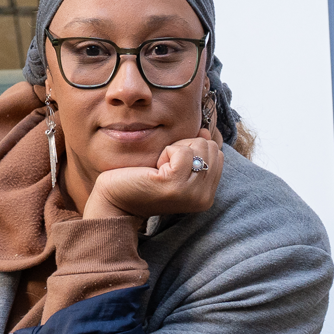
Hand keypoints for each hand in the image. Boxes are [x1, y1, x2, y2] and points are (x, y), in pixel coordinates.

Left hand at [85, 129, 221, 220]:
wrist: (116, 200)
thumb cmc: (143, 180)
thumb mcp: (176, 167)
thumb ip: (195, 152)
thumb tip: (205, 132)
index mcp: (207, 195)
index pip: (218, 153)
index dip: (193, 149)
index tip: (173, 165)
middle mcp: (204, 198)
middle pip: (211, 147)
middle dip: (186, 147)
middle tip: (165, 166)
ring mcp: (191, 193)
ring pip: (199, 146)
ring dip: (175, 150)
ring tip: (160, 168)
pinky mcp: (175, 185)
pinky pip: (182, 152)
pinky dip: (166, 152)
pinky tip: (154, 168)